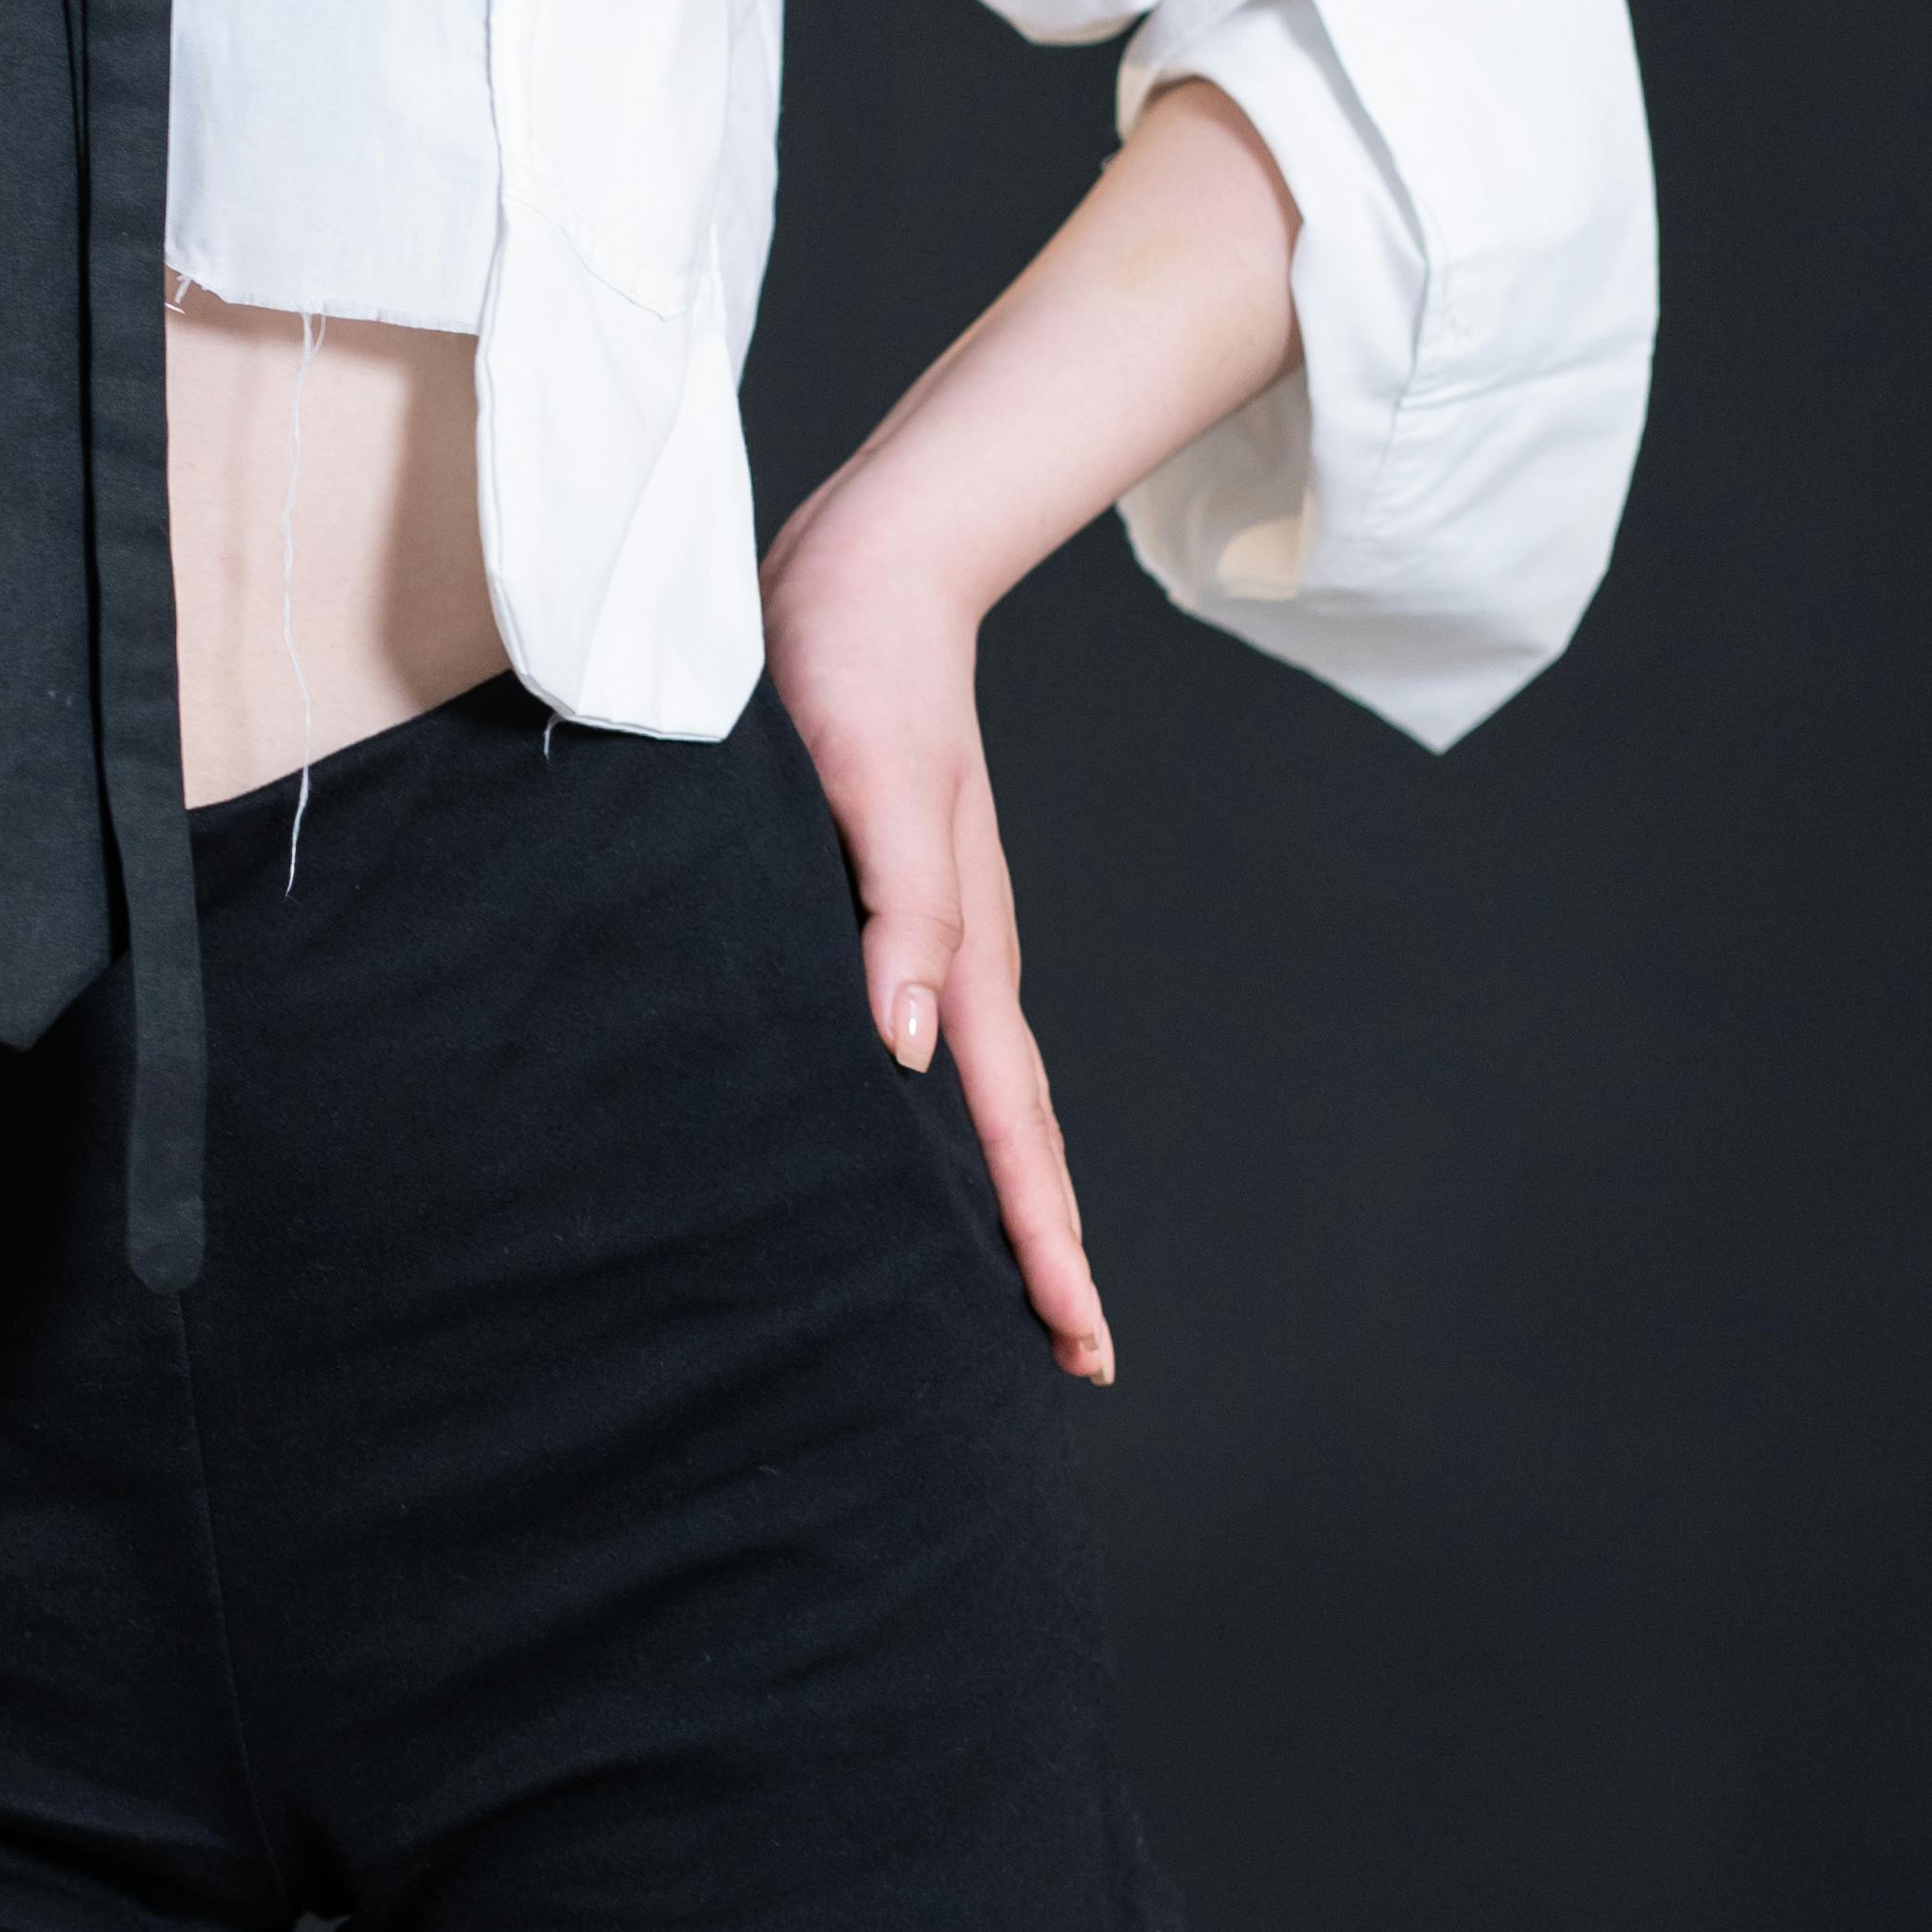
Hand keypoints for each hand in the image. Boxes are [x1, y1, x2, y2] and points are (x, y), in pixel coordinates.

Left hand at [761, 515, 1113, 1383]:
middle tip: (1075, 1356)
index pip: (1010, 1128)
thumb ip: (896, 915)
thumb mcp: (868, 788)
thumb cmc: (851, 673)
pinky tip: (917, 1142)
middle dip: (1046, 1248)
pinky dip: (948, 1117)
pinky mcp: (893, 905)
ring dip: (1005, 1193)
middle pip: (1016, 1135)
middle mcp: (959, 960)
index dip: (1041, 1239)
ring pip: (983, 1097)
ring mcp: (934, 936)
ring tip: (1016, 1285)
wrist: (860, 575)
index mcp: (961, 950)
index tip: (1079, 1339)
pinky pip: (931, 1040)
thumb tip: (906, 1048)